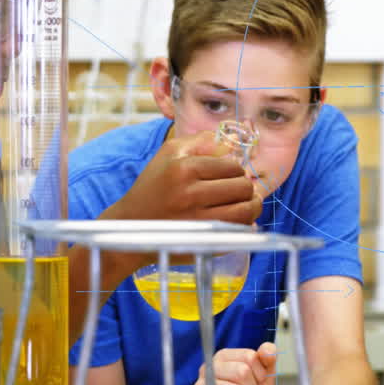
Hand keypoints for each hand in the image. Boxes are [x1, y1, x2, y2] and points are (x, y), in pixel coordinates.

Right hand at [109, 129, 262, 224]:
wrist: (131, 224)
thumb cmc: (152, 186)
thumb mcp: (167, 154)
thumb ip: (198, 141)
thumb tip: (228, 142)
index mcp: (183, 170)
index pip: (231, 167)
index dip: (236, 170)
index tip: (231, 174)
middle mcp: (190, 195)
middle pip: (242, 188)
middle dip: (246, 187)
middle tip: (240, 189)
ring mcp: (197, 221)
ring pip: (244, 211)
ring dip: (252, 206)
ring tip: (248, 203)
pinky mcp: (201, 242)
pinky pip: (236, 232)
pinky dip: (244, 225)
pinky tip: (239, 220)